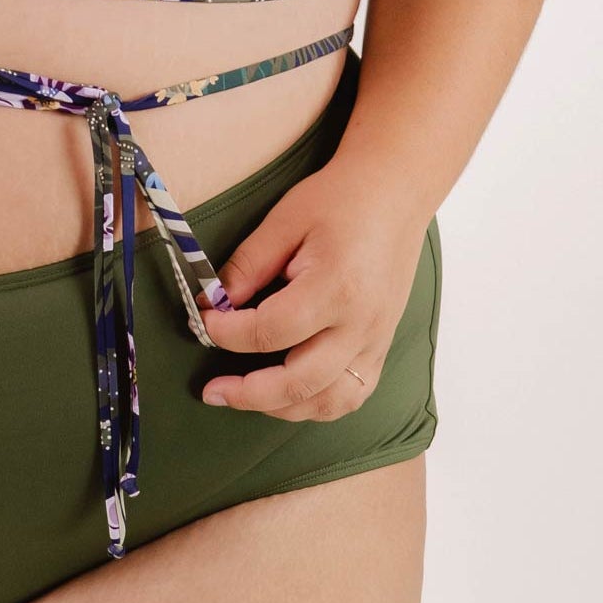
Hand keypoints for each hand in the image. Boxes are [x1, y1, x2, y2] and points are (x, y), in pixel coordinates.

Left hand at [193, 157, 429, 418]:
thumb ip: (248, 265)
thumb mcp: (285, 220)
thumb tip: (214, 303)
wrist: (396, 193)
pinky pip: (352, 395)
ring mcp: (376, 341)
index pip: (272, 330)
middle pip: (300, 382)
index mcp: (337, 288)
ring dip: (282, 408)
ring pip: (329, 402)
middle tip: (212, 390)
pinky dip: (317, 405)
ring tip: (244, 397)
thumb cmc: (341, 199)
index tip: (206, 321)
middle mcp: (361, 325)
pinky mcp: (381, 346)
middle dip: (248, 393)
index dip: (230, 333)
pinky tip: (288, 396)